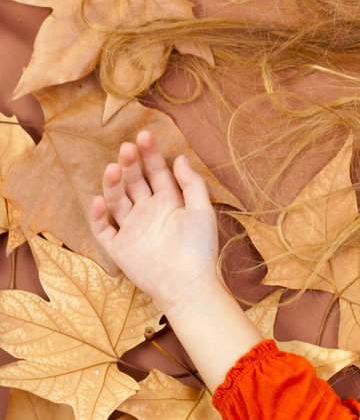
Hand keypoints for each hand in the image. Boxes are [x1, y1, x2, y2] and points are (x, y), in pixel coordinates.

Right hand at [87, 129, 221, 314]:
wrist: (187, 284)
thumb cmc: (199, 248)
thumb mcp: (202, 210)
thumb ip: (191, 184)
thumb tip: (179, 157)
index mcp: (169, 202)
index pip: (156, 173)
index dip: (150, 155)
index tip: (145, 135)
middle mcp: (148, 212)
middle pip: (135, 183)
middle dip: (130, 164)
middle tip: (127, 147)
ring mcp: (132, 228)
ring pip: (117, 201)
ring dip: (113, 184)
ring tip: (113, 168)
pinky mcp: (119, 247)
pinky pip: (103, 230)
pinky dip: (98, 216)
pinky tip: (100, 201)